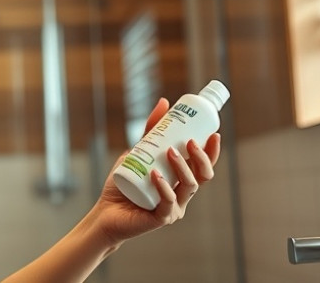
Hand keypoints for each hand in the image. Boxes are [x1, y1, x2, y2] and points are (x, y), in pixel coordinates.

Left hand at [90, 98, 220, 245]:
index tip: (213, 133)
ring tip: (170, 151)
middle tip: (190, 141)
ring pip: (189, 186)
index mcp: (181, 180)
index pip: (204, 166)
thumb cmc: (125, 183)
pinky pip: (168, 202)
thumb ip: (151, 132)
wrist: (105, 210)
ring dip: (183, 167)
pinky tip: (156, 175)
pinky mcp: (161, 218)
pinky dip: (164, 187)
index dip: (213, 152)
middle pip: (203, 176)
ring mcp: (174, 208)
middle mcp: (182, 195)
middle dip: (202, 157)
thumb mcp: (138, 152)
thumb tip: (164, 102)